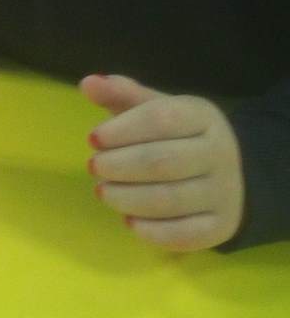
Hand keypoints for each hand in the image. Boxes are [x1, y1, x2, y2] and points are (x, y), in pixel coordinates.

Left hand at [83, 74, 244, 251]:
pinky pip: (184, 234)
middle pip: (161, 162)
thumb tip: (88, 83)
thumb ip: (121, 95)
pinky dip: (150, 231)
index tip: (92, 139)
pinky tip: (128, 220)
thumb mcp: (154, 108)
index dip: (121, 130)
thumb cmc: (177, 136)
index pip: (160, 119)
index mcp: (203, 117)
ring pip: (169, 200)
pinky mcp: (221, 226)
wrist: (230, 173)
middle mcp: (220, 153)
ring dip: (126, 198)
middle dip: (118, 166)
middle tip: (94, 167)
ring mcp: (224, 192)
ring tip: (103, 191)